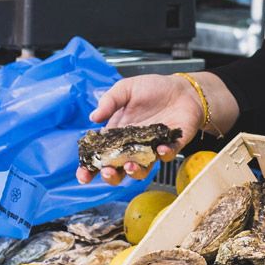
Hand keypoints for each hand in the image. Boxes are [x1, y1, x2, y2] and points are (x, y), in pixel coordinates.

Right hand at [76, 74, 204, 185]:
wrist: (182, 88)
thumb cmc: (153, 88)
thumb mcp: (126, 89)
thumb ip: (110, 101)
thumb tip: (93, 117)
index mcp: (118, 135)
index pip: (101, 156)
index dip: (90, 168)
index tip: (82, 176)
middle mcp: (134, 146)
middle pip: (119, 170)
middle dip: (111, 176)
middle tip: (108, 171)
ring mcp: (152, 148)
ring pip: (142, 169)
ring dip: (135, 171)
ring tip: (130, 165)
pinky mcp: (172, 145)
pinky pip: (167, 155)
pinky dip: (164, 154)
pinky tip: (161, 148)